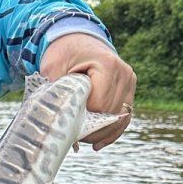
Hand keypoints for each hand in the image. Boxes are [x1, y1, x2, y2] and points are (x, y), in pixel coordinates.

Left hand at [39, 33, 136, 150]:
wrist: (78, 39)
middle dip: (93, 130)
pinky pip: (125, 116)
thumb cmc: (63, 53)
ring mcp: (129, 80)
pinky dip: (112, 131)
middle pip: (111, 114)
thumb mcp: (53, 68)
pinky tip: (98, 144)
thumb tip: (59, 123)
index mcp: (107, 65)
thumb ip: (57, 91)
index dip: (84, 120)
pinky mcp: (129, 88)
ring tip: (84, 142)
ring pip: (120, 118)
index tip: (68, 126)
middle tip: (73, 138)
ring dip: (103, 133)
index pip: (99, 105)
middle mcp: (124, 73)